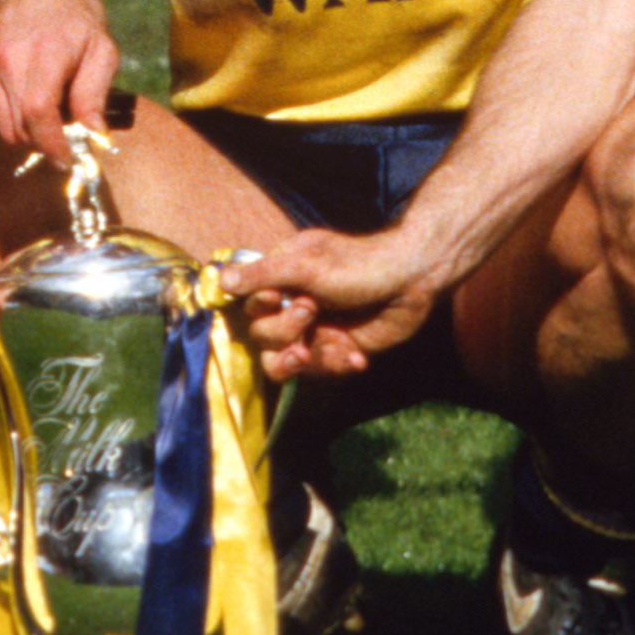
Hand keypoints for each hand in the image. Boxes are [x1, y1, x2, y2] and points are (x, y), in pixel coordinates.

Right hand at [0, 0, 119, 161]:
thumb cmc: (74, 24)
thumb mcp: (101, 51)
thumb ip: (95, 94)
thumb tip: (93, 138)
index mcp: (43, 50)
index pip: (37, 111)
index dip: (52, 145)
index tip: (66, 161)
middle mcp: (4, 57)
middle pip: (18, 128)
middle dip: (43, 142)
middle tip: (63, 131)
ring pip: (0, 130)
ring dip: (25, 134)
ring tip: (45, 113)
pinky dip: (5, 123)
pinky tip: (22, 103)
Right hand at [234, 221, 443, 382]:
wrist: (412, 281)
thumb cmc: (359, 263)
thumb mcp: (307, 265)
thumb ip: (262, 276)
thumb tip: (221, 280)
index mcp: (280, 278)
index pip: (247, 306)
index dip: (260, 308)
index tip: (277, 297)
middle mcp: (292, 305)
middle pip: (261, 337)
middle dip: (283, 329)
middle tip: (312, 310)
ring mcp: (314, 330)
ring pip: (282, 362)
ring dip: (298, 360)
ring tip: (316, 351)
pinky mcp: (336, 350)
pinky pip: (319, 371)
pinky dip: (336, 365)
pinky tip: (356, 358)